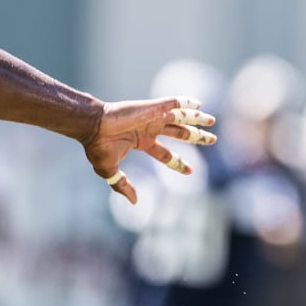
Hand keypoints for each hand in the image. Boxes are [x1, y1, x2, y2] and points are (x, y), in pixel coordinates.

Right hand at [84, 96, 216, 204]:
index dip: (178, 163)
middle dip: (197, 137)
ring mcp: (152, 118)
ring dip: (197, 118)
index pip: (166, 155)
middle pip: (180, 133)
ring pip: (181, 118)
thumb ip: (123, 186)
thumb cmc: (97, 147)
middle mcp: (150, 130)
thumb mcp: (110, 172)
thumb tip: (135, 202)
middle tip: (213, 140)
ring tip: (212, 121)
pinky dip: (186, 103)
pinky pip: (173, 104)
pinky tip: (198, 103)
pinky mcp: (152, 108)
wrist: (92, 126)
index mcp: (142, 143)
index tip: (191, 170)